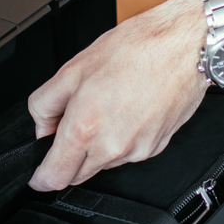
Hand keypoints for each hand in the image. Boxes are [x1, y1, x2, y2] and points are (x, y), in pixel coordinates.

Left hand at [27, 0, 208, 189]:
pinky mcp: (156, 147)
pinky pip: (129, 153)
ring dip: (99, 146)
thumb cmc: (136, 49)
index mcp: (85, 127)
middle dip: (71, 156)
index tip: (40, 176)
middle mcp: (111, 146)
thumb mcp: (73, 68)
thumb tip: (42, 126)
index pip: (56, 176)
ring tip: (110, 105)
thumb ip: (45, 103)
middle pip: (79, 174)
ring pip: (105, 162)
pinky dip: (123, 139)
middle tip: (78, 120)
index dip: (43, 177)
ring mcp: (137, 149)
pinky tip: (129, 109)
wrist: (183, 46)